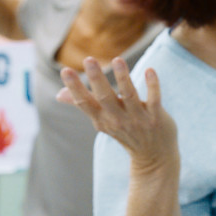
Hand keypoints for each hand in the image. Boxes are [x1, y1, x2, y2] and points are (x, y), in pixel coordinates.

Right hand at [57, 57, 177, 176]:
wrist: (153, 157)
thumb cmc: (125, 132)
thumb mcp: (102, 121)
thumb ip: (84, 105)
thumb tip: (59, 95)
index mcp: (101, 119)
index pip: (84, 102)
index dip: (74, 87)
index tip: (65, 70)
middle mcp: (117, 119)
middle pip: (104, 97)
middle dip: (96, 78)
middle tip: (89, 59)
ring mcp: (137, 119)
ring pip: (129, 95)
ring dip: (123, 77)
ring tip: (117, 59)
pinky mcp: (156, 118)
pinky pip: (154, 100)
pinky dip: (152, 85)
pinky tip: (150, 70)